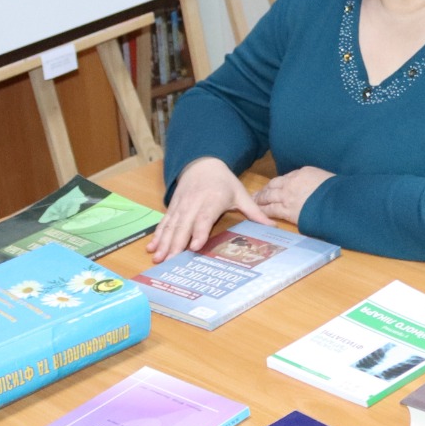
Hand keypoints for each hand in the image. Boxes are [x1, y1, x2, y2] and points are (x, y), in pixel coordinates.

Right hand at [148, 157, 271, 261]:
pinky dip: (157, 236)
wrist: (202, 164)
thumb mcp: (240, 194)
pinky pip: (164, 223)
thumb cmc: (224, 182)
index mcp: (212, 200)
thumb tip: (273, 226)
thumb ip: (254, 212)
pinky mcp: (173, 208)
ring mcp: (181, 206)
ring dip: (164, 243)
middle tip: (170, 261)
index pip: (204, 218)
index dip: (199, 232)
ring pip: (171, 226)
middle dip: (176, 244)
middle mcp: (194, 204)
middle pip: (184, 226)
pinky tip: (151, 248)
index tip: (194, 246)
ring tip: (158, 259)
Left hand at [252, 166, 334, 223]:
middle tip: (256, 195)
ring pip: (268, 198)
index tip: (271, 187)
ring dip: (260, 200)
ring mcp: (287, 197)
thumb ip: (311, 179)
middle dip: (264, 191)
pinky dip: (263, 211)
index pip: (284, 179)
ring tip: (254, 203)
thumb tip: (309, 184)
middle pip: (272, 186)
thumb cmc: (335, 189)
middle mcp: (290, 183)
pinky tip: (258, 213)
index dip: (276, 184)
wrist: (336, 200)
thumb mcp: (323, 177)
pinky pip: (271, 211)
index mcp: (300, 173)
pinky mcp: (288, 211)